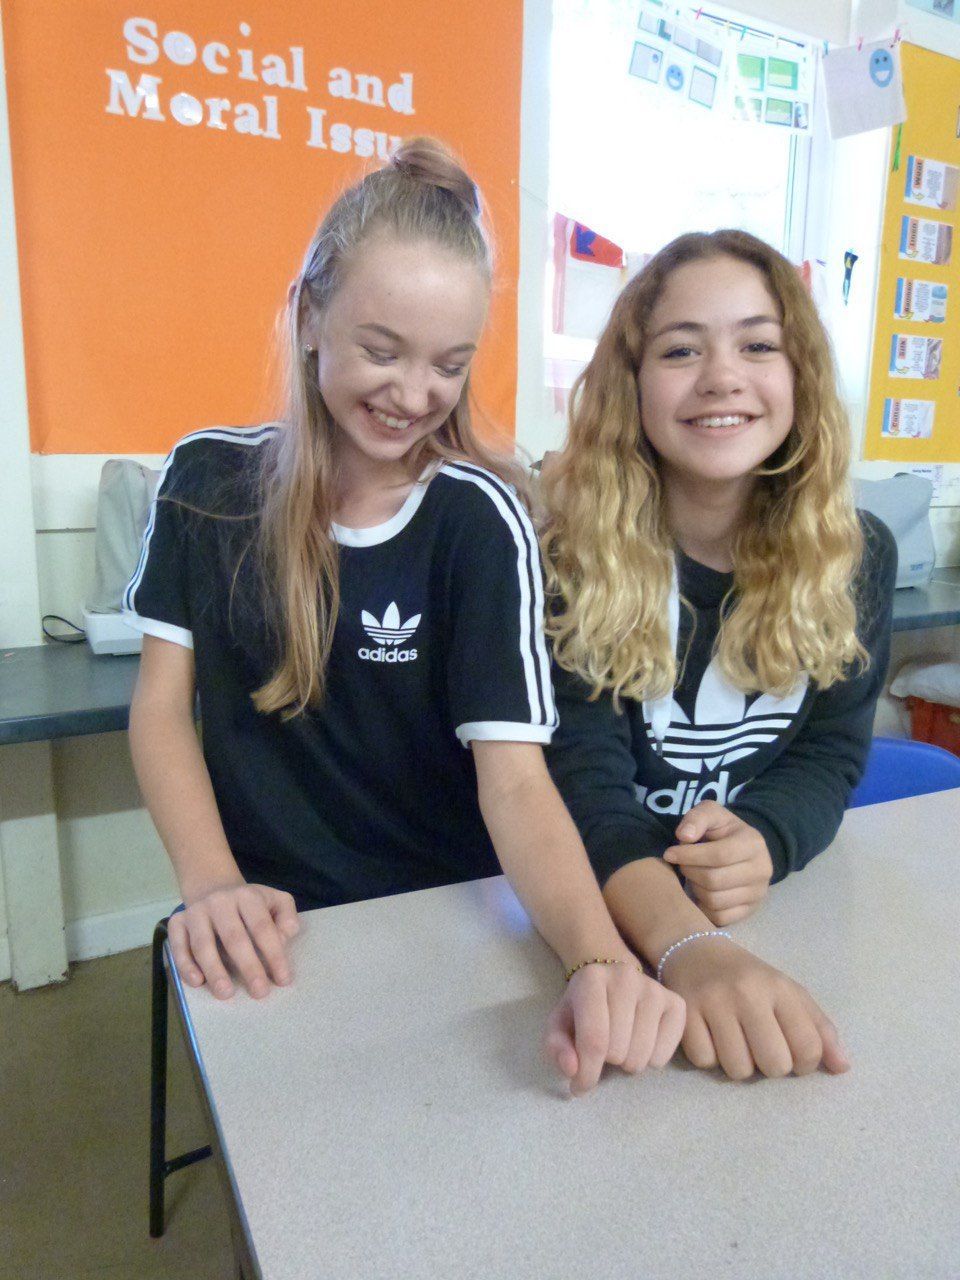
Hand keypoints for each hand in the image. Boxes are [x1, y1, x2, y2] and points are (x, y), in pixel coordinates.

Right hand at [169, 882, 299, 998]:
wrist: (213, 888)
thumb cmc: (249, 904)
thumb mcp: (275, 901)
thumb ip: (286, 916)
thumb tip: (285, 937)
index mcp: (247, 896)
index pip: (262, 927)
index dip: (274, 954)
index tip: (283, 980)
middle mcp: (219, 901)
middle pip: (234, 937)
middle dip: (248, 967)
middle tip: (259, 992)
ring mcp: (195, 911)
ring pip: (203, 944)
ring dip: (215, 970)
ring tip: (226, 993)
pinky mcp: (177, 922)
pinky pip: (178, 945)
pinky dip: (185, 964)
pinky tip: (197, 981)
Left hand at [543, 961, 684, 1094]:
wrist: (611, 979)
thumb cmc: (583, 1007)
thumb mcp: (559, 1023)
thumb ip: (557, 1047)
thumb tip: (572, 1070)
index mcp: (592, 979)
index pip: (594, 1040)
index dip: (586, 1074)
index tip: (579, 1089)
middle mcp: (626, 977)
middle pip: (618, 1050)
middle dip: (606, 1062)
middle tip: (603, 1048)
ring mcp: (654, 989)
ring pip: (641, 1056)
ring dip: (627, 1063)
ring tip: (621, 1044)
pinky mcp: (676, 1003)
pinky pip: (664, 1054)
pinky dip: (651, 1060)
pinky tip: (641, 1042)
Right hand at [660, 935, 848, 1079]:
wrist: (695, 950)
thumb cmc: (749, 979)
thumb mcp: (788, 994)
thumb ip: (819, 1029)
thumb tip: (843, 1068)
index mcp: (779, 988)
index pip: (808, 1047)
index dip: (805, 1063)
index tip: (793, 1054)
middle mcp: (747, 993)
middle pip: (774, 1064)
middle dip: (771, 1067)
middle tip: (760, 1048)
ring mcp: (712, 1002)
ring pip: (738, 1069)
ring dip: (738, 1064)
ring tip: (734, 1042)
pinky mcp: (684, 1012)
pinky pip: (704, 1061)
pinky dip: (709, 1057)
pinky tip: (710, 1037)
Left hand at [664, 801, 772, 924]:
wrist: (743, 849)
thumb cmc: (722, 830)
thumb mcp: (711, 813)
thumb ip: (697, 818)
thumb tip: (684, 836)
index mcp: (753, 844)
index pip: (718, 855)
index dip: (689, 855)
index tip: (669, 853)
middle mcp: (761, 871)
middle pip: (714, 880)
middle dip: (690, 872)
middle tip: (681, 865)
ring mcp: (758, 894)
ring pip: (715, 900)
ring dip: (695, 889)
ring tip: (692, 876)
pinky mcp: (750, 911)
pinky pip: (720, 917)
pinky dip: (703, 906)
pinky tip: (700, 891)